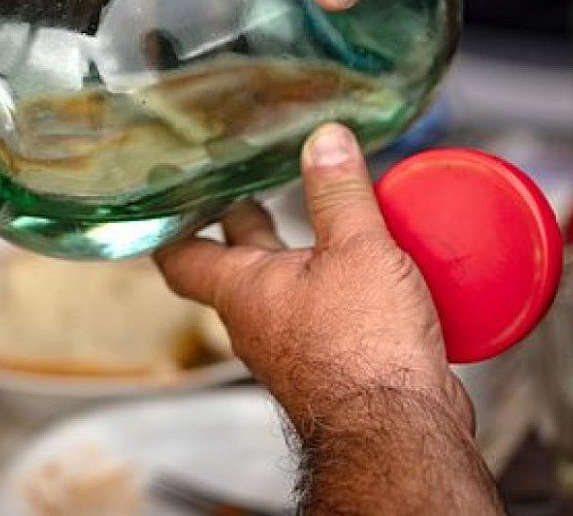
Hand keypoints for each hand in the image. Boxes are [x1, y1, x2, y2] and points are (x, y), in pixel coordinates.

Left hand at [155, 124, 470, 433]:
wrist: (399, 433)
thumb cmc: (364, 351)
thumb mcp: (356, 250)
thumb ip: (339, 192)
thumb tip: (324, 139)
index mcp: (241, 289)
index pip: (181, 255)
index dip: (174, 225)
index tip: (173, 197)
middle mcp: (256, 322)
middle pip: (239, 263)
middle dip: (249, 223)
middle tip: (256, 187)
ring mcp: (292, 349)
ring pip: (287, 290)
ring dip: (301, 257)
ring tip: (329, 221)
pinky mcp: (333, 368)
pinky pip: (327, 318)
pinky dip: (342, 291)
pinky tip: (379, 277)